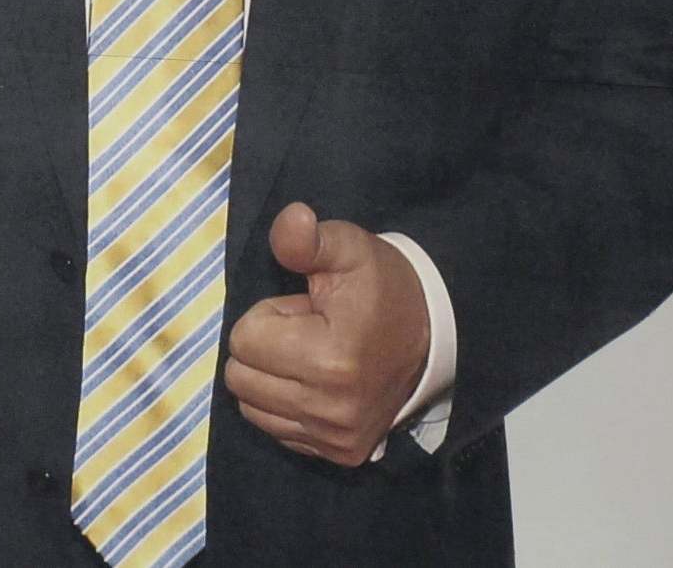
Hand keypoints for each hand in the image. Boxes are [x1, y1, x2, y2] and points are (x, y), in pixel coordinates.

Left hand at [224, 202, 430, 466]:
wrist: (432, 335)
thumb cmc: (381, 287)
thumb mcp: (349, 249)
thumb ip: (309, 240)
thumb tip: (290, 219)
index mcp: (330, 358)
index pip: (245, 338)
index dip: (270, 315)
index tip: (306, 311)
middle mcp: (330, 408)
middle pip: (240, 378)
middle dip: (264, 347)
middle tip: (306, 332)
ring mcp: (335, 437)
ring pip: (251, 408)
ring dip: (270, 378)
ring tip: (310, 357)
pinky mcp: (340, 454)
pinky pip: (276, 431)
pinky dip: (284, 406)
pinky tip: (316, 384)